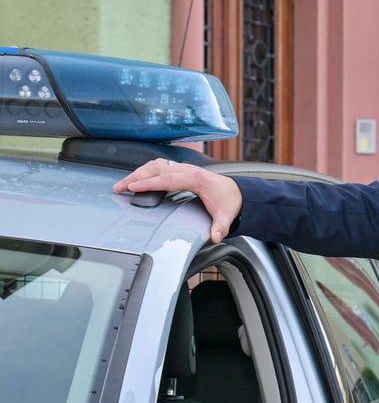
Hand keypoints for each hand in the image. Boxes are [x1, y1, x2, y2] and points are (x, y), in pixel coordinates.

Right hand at [113, 159, 242, 243]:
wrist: (235, 191)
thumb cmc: (228, 201)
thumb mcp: (225, 216)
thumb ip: (220, 227)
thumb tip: (216, 237)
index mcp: (196, 179)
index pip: (168, 179)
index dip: (149, 183)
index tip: (132, 187)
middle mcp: (188, 170)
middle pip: (157, 169)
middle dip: (136, 177)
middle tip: (118, 187)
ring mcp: (183, 168)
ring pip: (156, 165)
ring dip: (138, 173)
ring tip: (122, 184)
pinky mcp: (180, 170)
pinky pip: (159, 167)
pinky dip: (145, 171)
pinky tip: (135, 179)